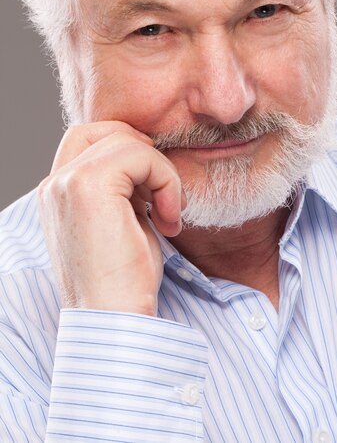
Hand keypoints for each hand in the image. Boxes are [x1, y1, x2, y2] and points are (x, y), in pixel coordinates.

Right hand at [38, 121, 184, 316]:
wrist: (115, 320)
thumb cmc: (124, 279)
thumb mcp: (120, 222)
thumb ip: (123, 187)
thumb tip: (147, 158)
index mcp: (57, 193)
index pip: (88, 138)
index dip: (128, 150)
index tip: (151, 188)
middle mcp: (54, 184)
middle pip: (106, 130)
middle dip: (144, 153)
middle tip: (161, 194)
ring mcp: (66, 182)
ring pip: (127, 140)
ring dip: (160, 173)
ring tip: (166, 213)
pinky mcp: (88, 185)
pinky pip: (141, 155)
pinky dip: (166, 181)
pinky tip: (168, 218)